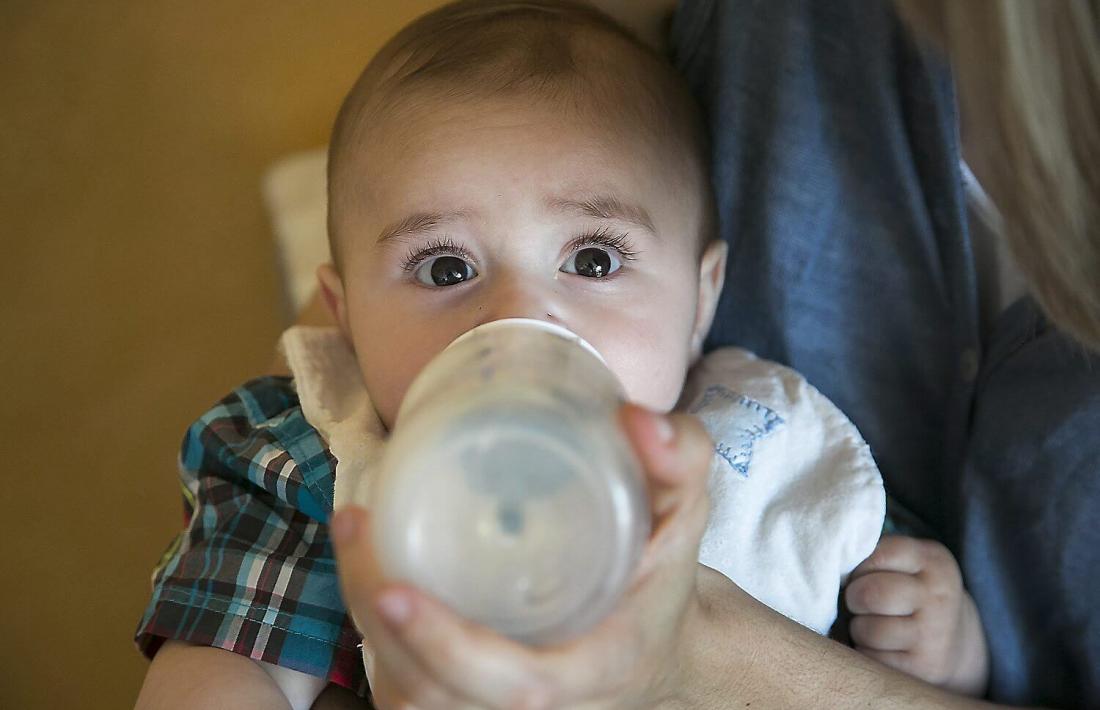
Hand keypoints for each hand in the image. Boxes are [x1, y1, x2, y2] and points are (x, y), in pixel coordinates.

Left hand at [329, 403, 712, 708]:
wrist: (662, 647)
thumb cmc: (664, 577)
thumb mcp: (687, 514)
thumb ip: (679, 460)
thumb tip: (634, 419)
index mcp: (593, 667)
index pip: (514, 686)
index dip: (448, 649)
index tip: (396, 590)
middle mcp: (544, 705)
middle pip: (435, 696)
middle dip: (379, 620)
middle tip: (354, 525)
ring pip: (412, 701)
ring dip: (367, 626)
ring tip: (352, 536)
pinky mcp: (476, 704)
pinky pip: (411, 694)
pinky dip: (379, 642)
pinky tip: (366, 573)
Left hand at [844, 535, 989, 696]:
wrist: (955, 642)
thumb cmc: (912, 595)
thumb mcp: (908, 564)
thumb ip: (874, 557)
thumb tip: (829, 567)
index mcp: (934, 561)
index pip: (879, 554)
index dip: (859, 566)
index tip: (862, 574)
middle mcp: (938, 597)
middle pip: (869, 593)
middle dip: (854, 598)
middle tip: (861, 603)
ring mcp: (934, 636)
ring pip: (866, 630)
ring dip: (858, 630)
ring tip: (873, 625)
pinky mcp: (924, 669)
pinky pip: (871, 659)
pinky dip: (866, 654)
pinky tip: (882, 648)